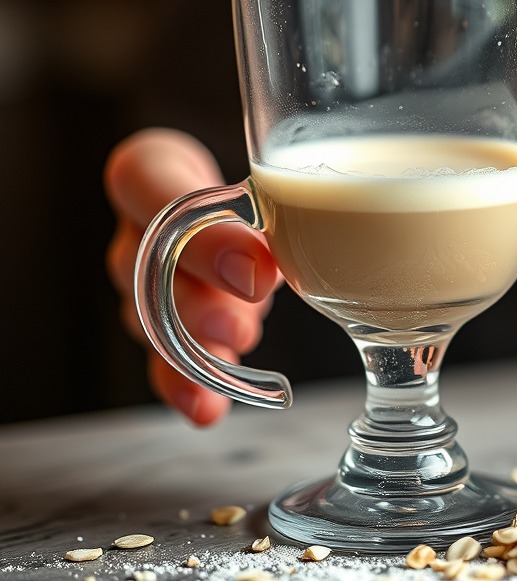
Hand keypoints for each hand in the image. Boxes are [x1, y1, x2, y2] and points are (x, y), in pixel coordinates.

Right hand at [104, 128, 280, 424]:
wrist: (247, 212)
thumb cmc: (260, 180)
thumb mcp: (277, 179)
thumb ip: (283, 196)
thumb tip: (314, 236)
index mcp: (153, 172)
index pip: (147, 183)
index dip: (195, 228)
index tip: (257, 270)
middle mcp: (138, 226)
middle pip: (144, 265)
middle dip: (194, 301)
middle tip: (241, 323)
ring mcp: (143, 281)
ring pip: (148, 316)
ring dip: (191, 345)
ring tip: (236, 355)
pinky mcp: (163, 326)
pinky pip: (161, 359)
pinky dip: (185, 386)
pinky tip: (206, 408)